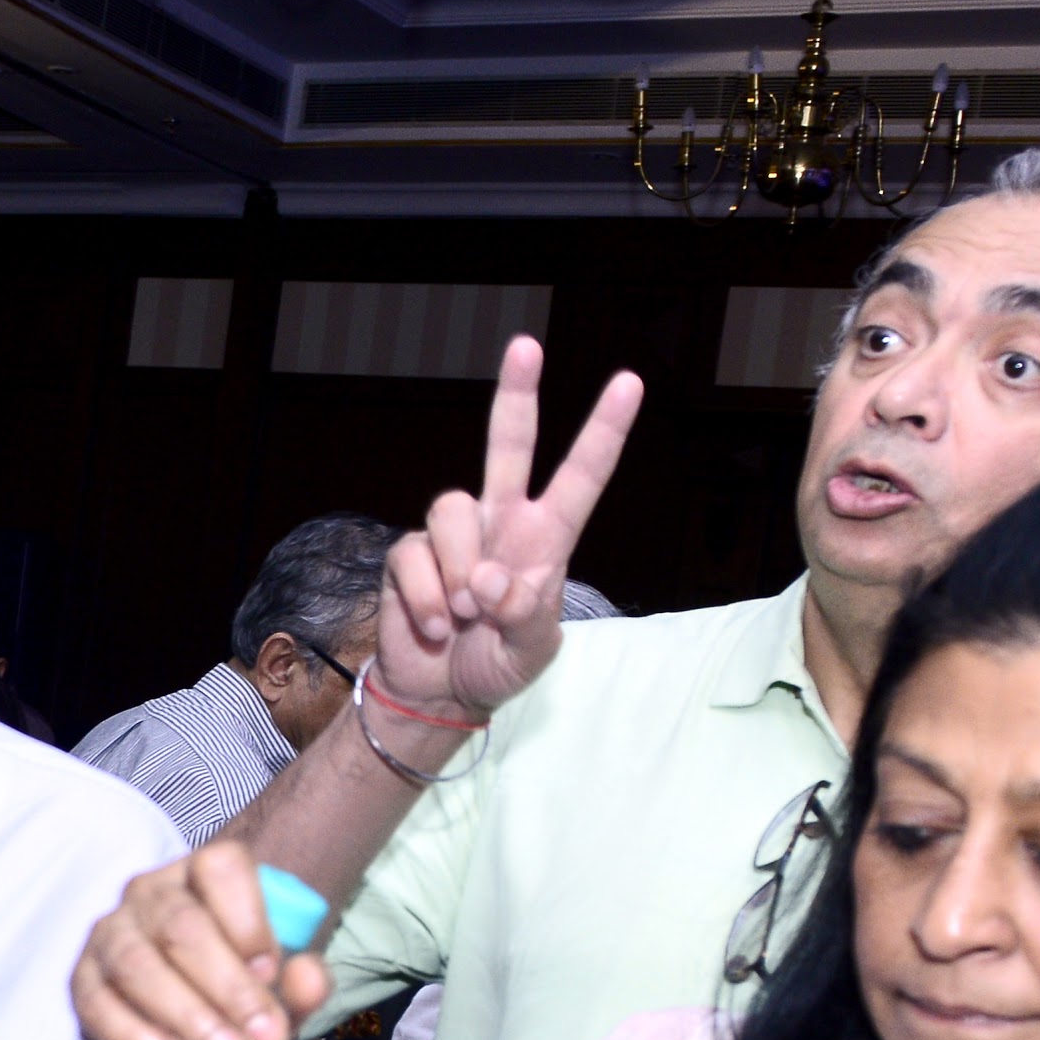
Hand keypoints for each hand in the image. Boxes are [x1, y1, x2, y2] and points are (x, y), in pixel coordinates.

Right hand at [70, 836, 336, 1039]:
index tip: (271, 972)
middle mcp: (151, 891)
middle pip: (181, 924)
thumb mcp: (281, 986)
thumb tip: (306, 978)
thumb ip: (303, 982)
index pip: (221, 867)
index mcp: (204, 874)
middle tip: (264, 1038)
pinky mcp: (83, 977)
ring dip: (185, 1014)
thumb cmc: (239, 985)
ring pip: (136, 962)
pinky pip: (95, 1002)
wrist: (191, 1014)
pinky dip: (134, 1035)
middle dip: (227, 986)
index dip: (248, 918)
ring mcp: (110, 932)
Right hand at [368, 336, 645, 724]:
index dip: (603, 431)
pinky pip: (414, 557)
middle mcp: (500, 522)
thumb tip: (490, 581)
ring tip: (465, 617)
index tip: (630, 384)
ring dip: (460, 573)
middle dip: (516, 394)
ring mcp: (451, 536)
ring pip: (451, 510)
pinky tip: (437, 627)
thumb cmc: (496, 664)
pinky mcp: (409, 555)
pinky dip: (427, 599)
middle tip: (527, 345)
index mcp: (545, 538)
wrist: (438, 694)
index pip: (580, 478)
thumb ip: (524, 615)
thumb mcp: (532, 652)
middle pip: (507, 445)